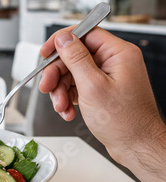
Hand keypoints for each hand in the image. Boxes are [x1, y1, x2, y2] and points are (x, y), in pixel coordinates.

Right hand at [39, 27, 165, 181]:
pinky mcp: (102, 89)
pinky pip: (77, 86)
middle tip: (47, 86)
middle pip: (74, 55)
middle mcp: (114, 61)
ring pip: (72, 73)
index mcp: (118, 54)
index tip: (45, 52)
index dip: (61, 41)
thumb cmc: (125, 122)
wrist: (137, 148)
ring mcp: (108, 76)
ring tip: (60, 106)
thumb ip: (75, 59)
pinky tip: (68, 110)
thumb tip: (63, 38)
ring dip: (61, 90)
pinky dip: (68, 98)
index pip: (85, 33)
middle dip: (57, 73)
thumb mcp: (92, 86)